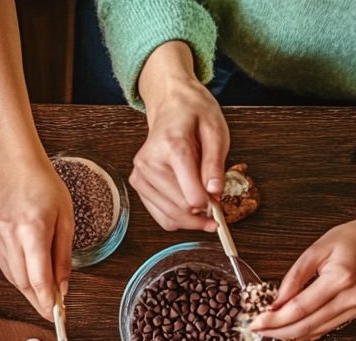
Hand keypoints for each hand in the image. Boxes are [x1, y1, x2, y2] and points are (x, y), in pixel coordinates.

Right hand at [0, 159, 73, 319]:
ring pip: (13, 278)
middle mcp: (9, 235)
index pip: (38, 277)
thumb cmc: (47, 193)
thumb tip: (61, 290)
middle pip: (23, 283)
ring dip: (29, 288)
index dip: (47, 301)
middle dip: (39, 299)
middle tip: (53, 309)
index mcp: (31, 229)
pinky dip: (19, 274)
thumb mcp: (66, 224)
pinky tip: (29, 267)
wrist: (20, 173)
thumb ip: (63, 260)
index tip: (56, 316)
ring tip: (44, 289)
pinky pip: (6, 267)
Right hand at [130, 42, 228, 231]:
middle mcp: (150, 163)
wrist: (170, 105)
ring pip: (169, 218)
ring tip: (203, 206)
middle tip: (215, 207)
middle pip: (180, 210)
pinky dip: (177, 217)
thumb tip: (215, 194)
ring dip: (190, 219)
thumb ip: (215, 164)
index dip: (210, 204)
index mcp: (172, 147)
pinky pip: (160, 215)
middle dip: (201, 215)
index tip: (219, 201)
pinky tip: (188, 206)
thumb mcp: (216, 131)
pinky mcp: (137, 183)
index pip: (192, 195)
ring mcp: (139, 175)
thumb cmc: (195, 115)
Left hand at [250, 213, 355, 340]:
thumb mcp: (318, 248)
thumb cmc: (354, 239)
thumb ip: (295, 276)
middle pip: (306, 325)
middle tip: (256, 330)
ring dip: (289, 334)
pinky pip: (326, 328)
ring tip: (268, 330)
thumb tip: (275, 302)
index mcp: (341, 278)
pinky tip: (290, 329)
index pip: (300, 308)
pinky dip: (306, 331)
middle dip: (277, 331)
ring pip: (316, 331)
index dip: (274, 320)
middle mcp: (352, 298)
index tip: (254, 322)